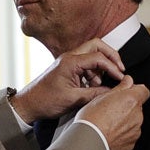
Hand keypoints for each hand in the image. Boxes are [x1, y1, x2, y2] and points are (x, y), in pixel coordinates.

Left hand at [10, 38, 124, 122]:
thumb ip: (95, 94)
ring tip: (102, 83)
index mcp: (70, 62)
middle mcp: (69, 57)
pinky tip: (93, 86)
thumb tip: (112, 92)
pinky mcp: (67, 68)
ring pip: (92, 54)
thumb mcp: (73, 99)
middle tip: (119, 69)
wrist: (28, 104)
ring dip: (101, 66)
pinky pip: (85, 64)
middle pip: (97, 45)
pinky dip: (93, 72)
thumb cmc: (45, 101)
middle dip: (110, 56)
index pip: (98, 57)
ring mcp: (68, 61)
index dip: (112, 67)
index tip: (120, 77)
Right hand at [75, 75, 148, 149]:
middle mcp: (137, 115)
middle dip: (127, 107)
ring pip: (133, 122)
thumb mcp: (102, 96)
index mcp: (131, 100)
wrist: (89, 141)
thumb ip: (121, 87)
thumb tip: (128, 81)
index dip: (135, 91)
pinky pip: (129, 135)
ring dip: (124, 121)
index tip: (126, 93)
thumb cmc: (92, 118)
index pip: (144, 91)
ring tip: (108, 123)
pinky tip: (110, 133)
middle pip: (137, 107)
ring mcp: (135, 130)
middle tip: (110, 110)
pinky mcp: (131, 143)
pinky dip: (122, 134)